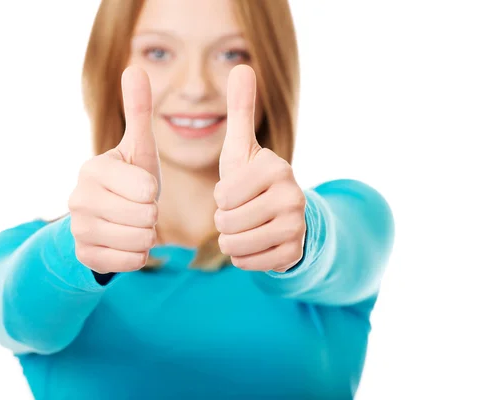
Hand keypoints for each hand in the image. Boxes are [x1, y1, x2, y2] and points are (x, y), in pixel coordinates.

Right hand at [68, 66, 160, 272]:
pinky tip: (126, 242)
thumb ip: (138, 111)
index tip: (139, 188)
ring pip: (139, 241)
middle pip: (145, 217)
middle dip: (151, 215)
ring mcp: (78, 230)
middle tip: (137, 209)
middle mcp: (78, 199)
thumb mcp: (137, 148)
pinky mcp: (83, 256)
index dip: (151, 191)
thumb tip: (135, 68)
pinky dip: (136, 255)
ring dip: (145, 235)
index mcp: (93, 169)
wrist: (104, 219)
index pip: (146, 189)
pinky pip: (130, 262)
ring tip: (133, 224)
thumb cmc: (128, 180)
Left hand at [214, 65, 305, 272]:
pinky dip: (244, 257)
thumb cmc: (253, 180)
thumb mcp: (242, 148)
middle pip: (227, 223)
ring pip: (235, 245)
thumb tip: (242, 66)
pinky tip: (256, 243)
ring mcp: (297, 226)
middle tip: (241, 212)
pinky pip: (248, 263)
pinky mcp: (294, 253)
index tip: (238, 191)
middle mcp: (292, 195)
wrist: (285, 216)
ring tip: (246, 227)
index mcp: (275, 167)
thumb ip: (240, 111)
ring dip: (232, 241)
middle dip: (225, 221)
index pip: (222, 196)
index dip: (222, 198)